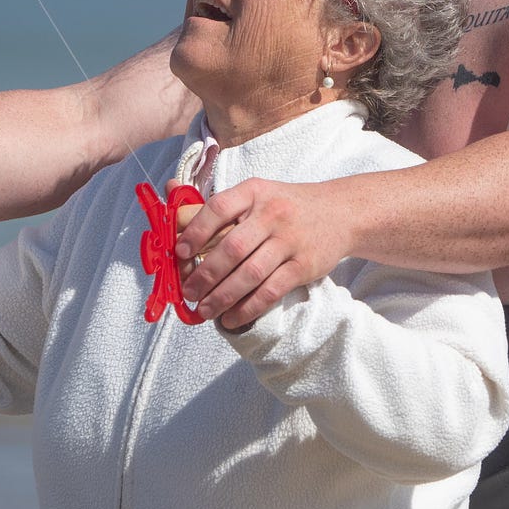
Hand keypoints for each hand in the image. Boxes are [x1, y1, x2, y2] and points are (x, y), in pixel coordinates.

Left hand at [175, 177, 350, 329]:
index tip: (180, 252)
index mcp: (254, 192)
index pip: (219, 208)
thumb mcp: (258, 194)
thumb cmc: (288, 205)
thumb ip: (219, 203)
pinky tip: (231, 317)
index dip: (196, 231)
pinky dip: (248, 307)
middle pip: (232, 248)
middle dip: (204, 274)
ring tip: (204, 309)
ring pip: (250, 274)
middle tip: (188, 292)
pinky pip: (271, 291)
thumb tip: (167, 192)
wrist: (341, 212)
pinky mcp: (304, 265)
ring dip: (222, 296)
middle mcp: (272, 214)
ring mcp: (290, 240)